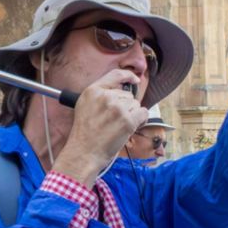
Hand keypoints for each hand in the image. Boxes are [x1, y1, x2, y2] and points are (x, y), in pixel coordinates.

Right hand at [55, 69, 147, 186]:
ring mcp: (117, 108)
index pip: (116, 74)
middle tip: (114, 120)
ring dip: (131, 115)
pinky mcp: (127, 121)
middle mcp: (105, 97)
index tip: (135, 80)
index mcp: (93, 91)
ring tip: (118, 126)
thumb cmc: (84, 134)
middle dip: (126, 106)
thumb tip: (121, 91)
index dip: (128, 76)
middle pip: (128, 94)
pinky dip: (141, 120)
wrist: (84, 152)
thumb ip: (100, 95)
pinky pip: (143, 113)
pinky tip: (131, 127)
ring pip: (135, 104)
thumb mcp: (84, 106)